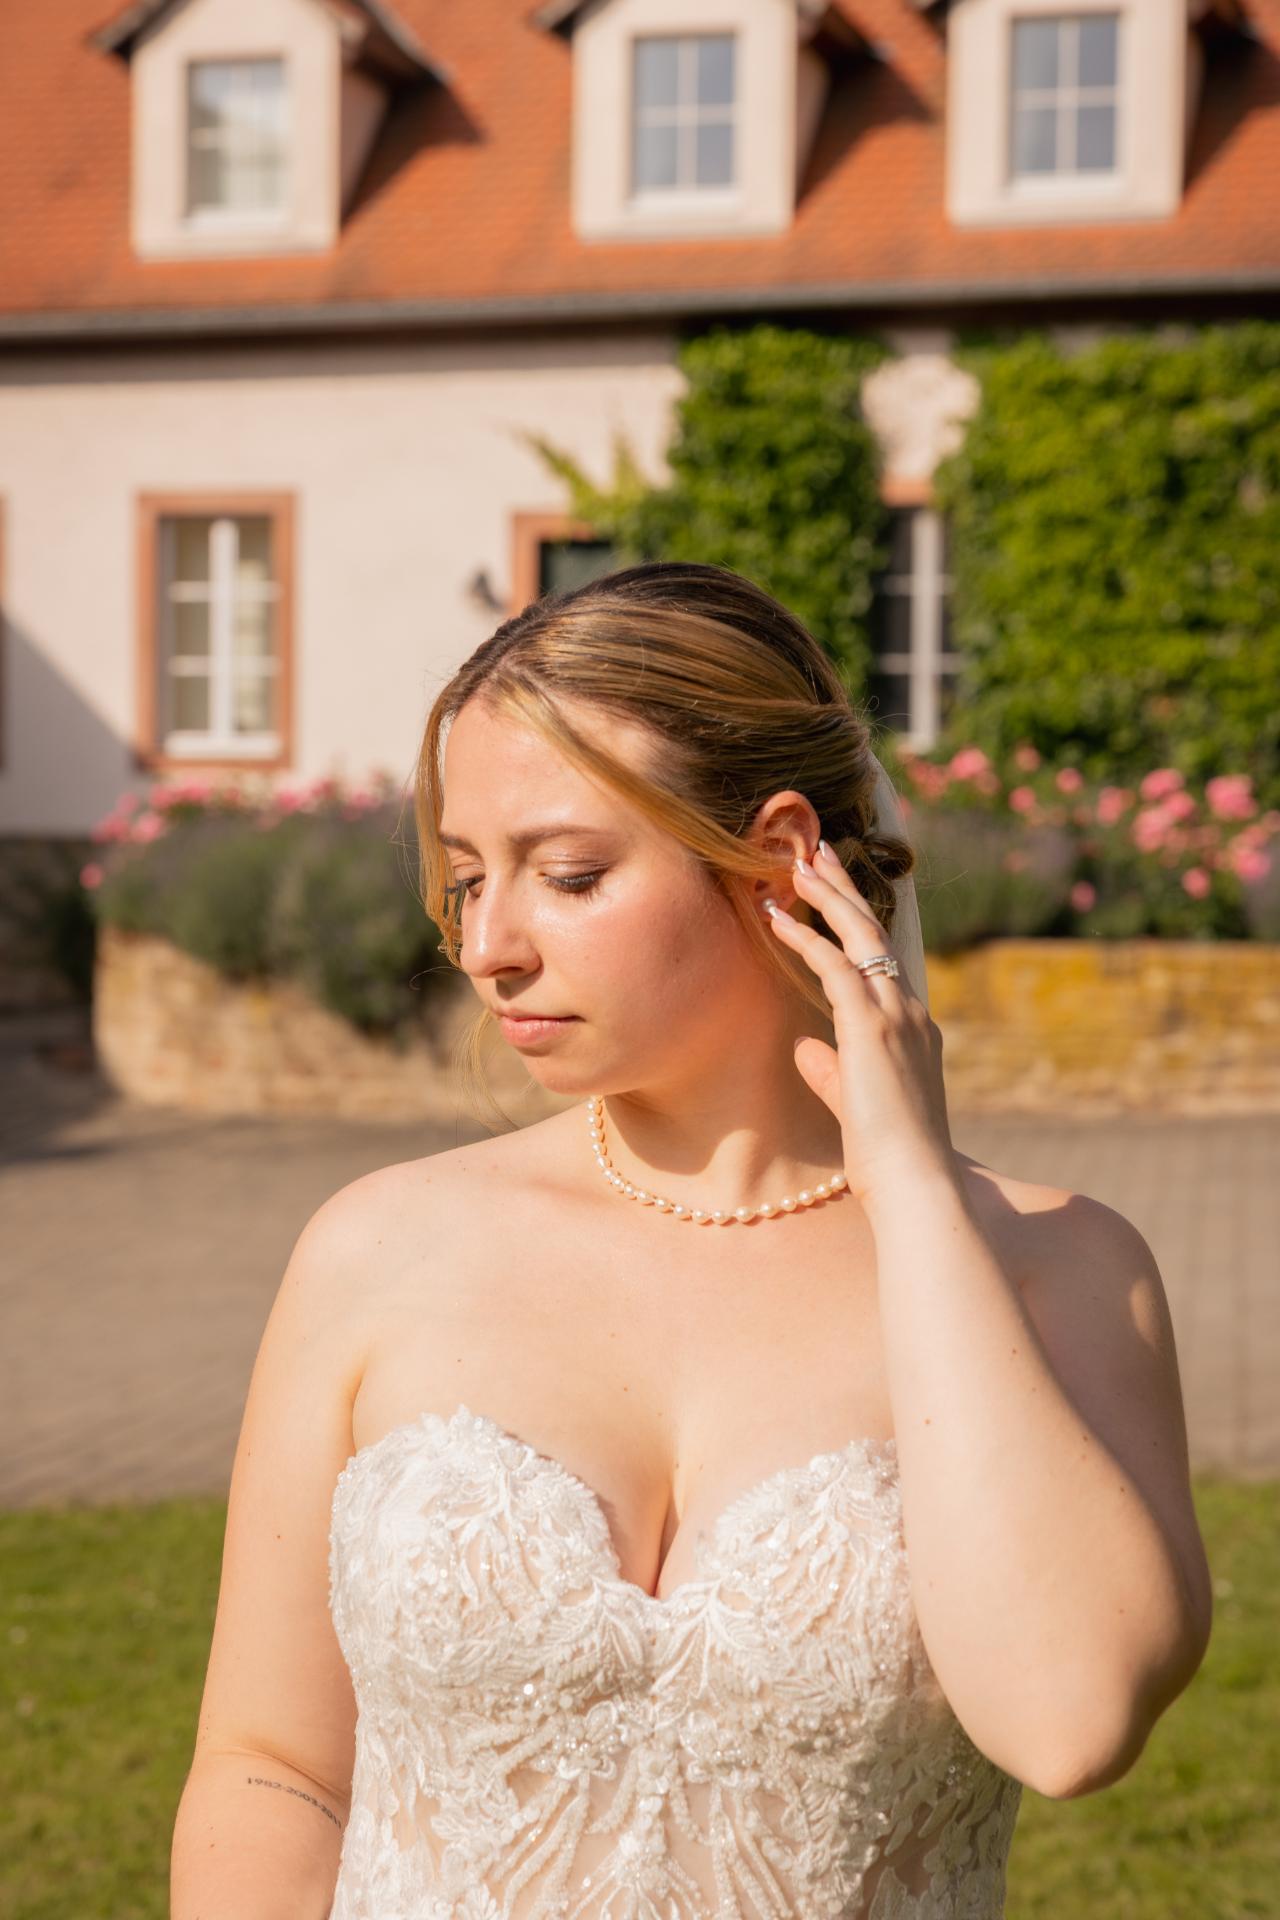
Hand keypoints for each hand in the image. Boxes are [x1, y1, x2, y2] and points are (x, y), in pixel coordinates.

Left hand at [766, 842, 956, 1209]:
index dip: (854, 924)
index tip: (830, 894)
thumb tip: (806, 1047)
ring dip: (826, 896)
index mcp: (912, 1029)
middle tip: (817, 853)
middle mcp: (910, 1011)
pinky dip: (806, 938)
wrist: (914, 1183)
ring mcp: (895, 1015)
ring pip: (859, 935)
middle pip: (876, 932)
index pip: (882, 961)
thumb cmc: (888, 1158)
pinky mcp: (871, 1027)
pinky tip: (779, 919)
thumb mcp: (855, 1105)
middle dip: (845, 888)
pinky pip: (835, 966)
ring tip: (796, 864)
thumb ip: (831, 1072)